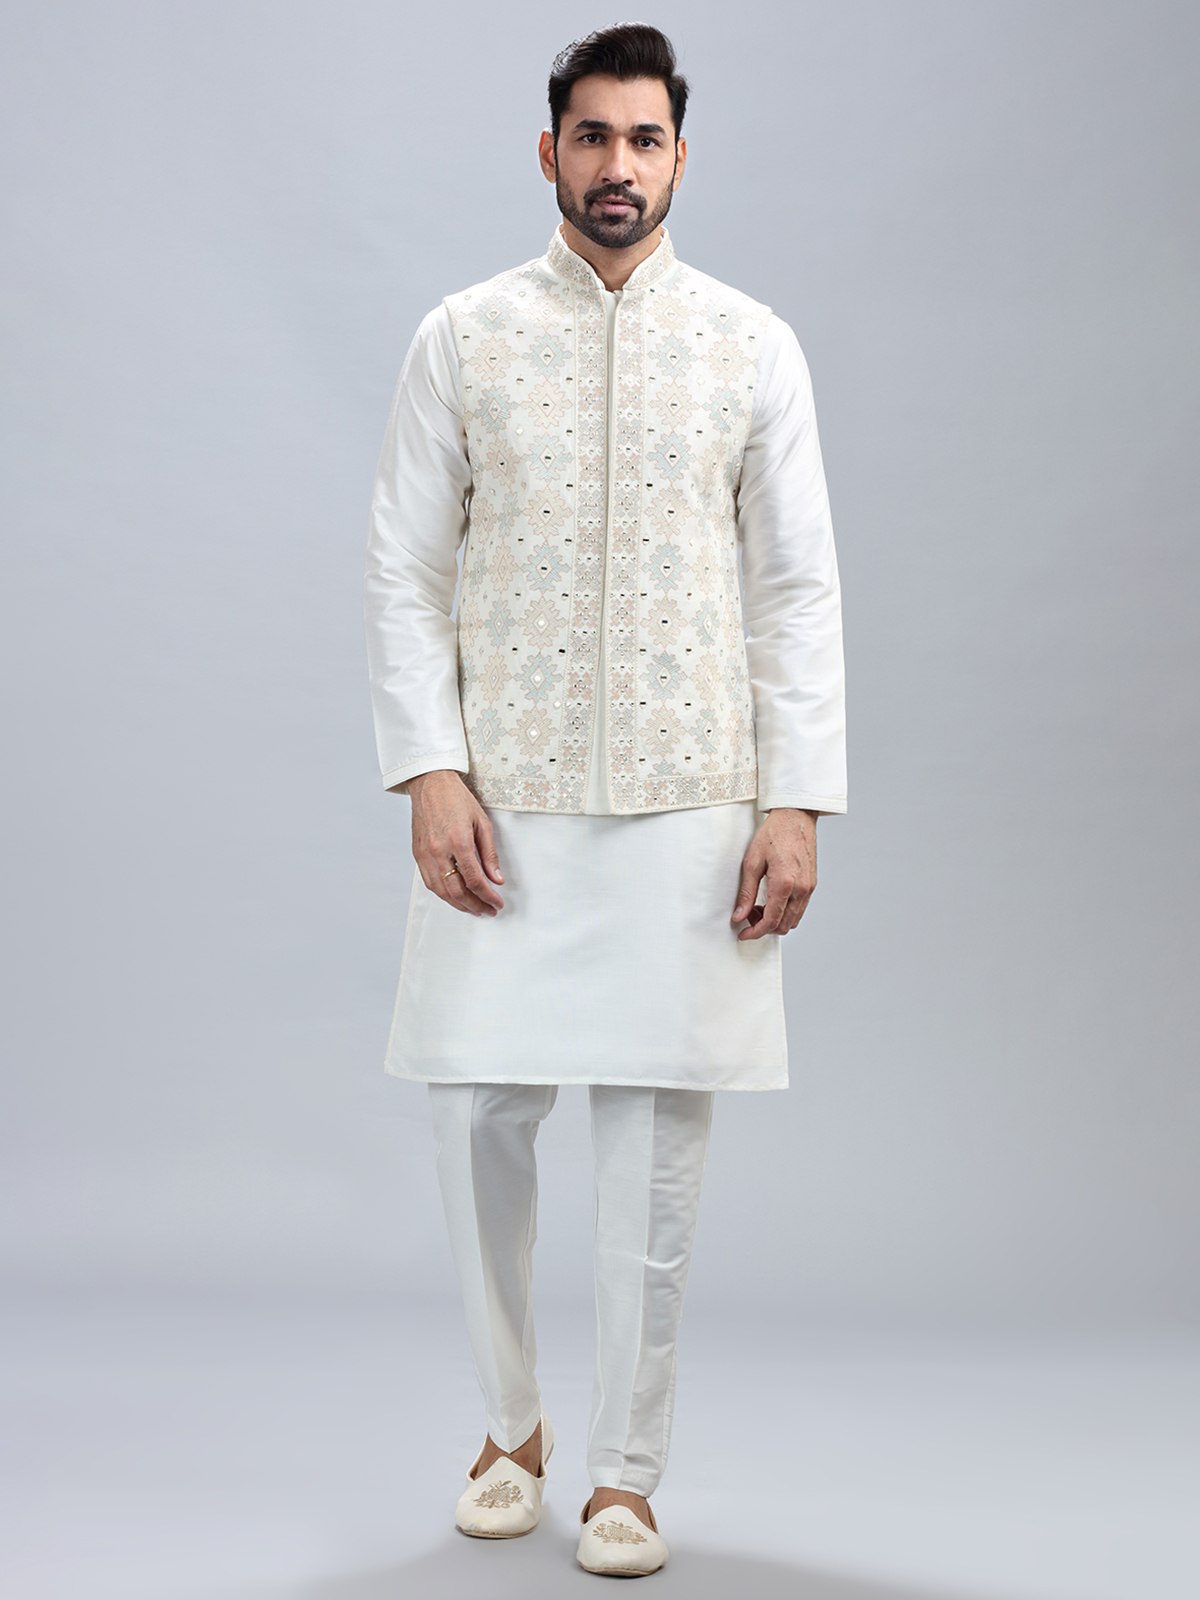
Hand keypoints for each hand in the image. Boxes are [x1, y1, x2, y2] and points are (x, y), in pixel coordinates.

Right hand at [408, 770, 503, 916]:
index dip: (488, 896)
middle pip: (457, 890)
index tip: (497, 902)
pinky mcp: (417, 853)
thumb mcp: (482, 823)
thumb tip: (496, 878)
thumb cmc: (456, 798)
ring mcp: (425, 853)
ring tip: (473, 909)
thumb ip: (489, 854)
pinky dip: (443, 894)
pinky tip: (454, 897)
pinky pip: (429, 882)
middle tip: (488, 910)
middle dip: (475, 905)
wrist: (430, 783)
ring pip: (441, 891)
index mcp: (458, 840)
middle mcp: (439, 850)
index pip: (475, 879)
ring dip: (458, 904)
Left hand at [732, 809, 816, 939]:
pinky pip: (800, 908)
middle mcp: (801, 888)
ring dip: (776, 920)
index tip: (744, 934)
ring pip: (794, 920)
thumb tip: (740, 915)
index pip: (771, 921)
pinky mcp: (812, 884)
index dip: (755, 932)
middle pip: (784, 925)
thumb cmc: (774, 834)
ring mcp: (809, 887)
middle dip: (764, 927)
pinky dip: (786, 912)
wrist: (795, 816)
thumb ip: (746, 892)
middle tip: (748, 916)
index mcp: (785, 883)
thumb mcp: (752, 861)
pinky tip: (772, 900)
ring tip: (759, 907)